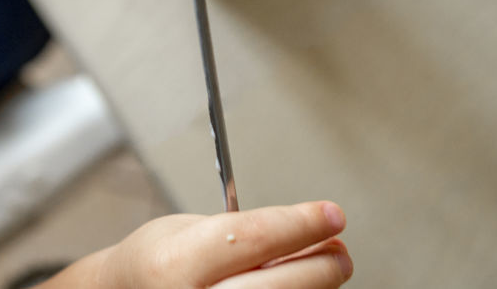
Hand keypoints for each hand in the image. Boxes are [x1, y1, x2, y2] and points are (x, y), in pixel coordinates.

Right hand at [44, 201, 351, 287]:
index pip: (252, 238)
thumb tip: (313, 233)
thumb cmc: (156, 264)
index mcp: (174, 264)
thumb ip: (245, 234)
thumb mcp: (188, 232)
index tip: (331, 214)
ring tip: (321, 271)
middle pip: (279, 287)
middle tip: (340, 252)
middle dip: (321, 267)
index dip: (300, 224)